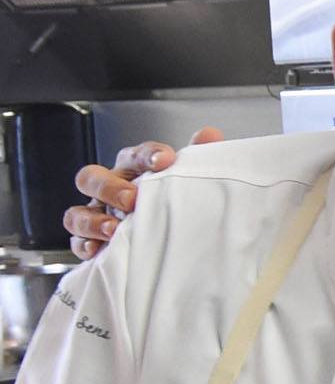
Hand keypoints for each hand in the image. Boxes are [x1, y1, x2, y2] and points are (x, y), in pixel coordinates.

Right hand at [64, 128, 220, 258]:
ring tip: (114, 229)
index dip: (147, 156)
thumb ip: (197, 156)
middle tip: (132, 200)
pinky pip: (77, 242)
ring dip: (93, 220)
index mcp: (132, 171)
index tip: (166, 160)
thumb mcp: (188, 180)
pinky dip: (84, 245)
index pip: (133, 156)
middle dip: (110, 187)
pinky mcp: (91, 242)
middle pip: (92, 177)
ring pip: (77, 212)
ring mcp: (96, 216)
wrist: (170, 239)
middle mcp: (109, 190)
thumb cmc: (174, 202)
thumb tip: (209, 134)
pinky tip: (98, 249)